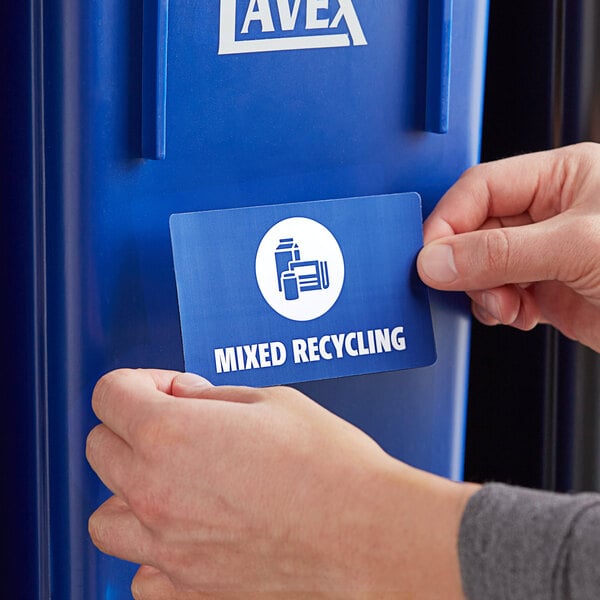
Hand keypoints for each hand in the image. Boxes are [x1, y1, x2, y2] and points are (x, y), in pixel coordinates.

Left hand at [86, 369, 476, 598]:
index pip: (109, 393)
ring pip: (105, 517)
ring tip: (172, 481)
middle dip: (132, 426)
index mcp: (170, 433)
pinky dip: (153, 552)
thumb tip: (183, 396)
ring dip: (129, 491)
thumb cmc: (328, 464)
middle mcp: (156, 491)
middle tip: (175, 424)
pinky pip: (141, 573)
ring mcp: (167, 547)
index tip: (165, 388)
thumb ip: (212, 397)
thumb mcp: (270, 400)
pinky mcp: (190, 588)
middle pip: (99, 448)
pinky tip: (188, 533)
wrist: (366, 531)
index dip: (138, 380)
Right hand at [417, 142, 599, 351]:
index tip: (429, 254)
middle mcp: (552, 214)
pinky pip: (503, 295)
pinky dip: (499, 308)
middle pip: (478, 229)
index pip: (482, 188)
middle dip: (467, 262)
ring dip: (482, 290)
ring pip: (485, 266)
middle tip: (462, 284)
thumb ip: (500, 252)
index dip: (450, 220)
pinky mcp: (553, 292)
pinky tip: (517, 314)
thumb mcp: (577, 247)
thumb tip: (436, 259)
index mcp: (563, 178)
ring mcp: (550, 256)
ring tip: (503, 305)